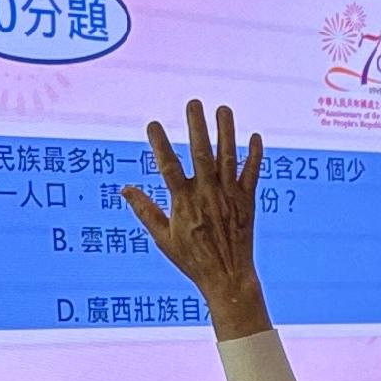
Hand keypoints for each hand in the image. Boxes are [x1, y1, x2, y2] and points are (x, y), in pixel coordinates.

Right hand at [121, 96, 268, 333]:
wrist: (227, 278)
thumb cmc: (192, 260)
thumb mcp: (163, 237)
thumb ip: (145, 211)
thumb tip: (124, 189)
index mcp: (184, 202)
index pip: (169, 167)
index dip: (160, 144)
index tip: (152, 124)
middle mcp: (207, 195)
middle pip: (201, 154)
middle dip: (197, 127)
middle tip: (193, 102)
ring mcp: (230, 197)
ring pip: (228, 158)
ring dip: (227, 132)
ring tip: (224, 109)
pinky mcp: (248, 202)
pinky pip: (253, 175)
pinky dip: (255, 156)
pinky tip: (256, 136)